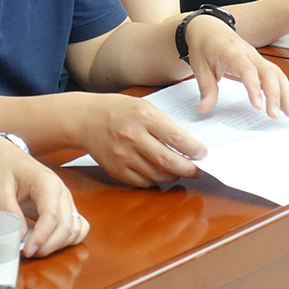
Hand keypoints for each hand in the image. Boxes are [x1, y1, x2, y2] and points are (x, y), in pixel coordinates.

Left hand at [0, 137, 88, 257]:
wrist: (2, 156)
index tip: (27, 251)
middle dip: (50, 245)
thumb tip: (21, 236)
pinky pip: (78, 225)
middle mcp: (61, 191)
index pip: (52, 215)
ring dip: (60, 244)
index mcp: (47, 183)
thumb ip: (10, 211)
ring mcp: (64, 199)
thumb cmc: (0, 168)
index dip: (42, 237)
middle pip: (67, 225)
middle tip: (29, 253)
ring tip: (37, 249)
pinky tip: (52, 243)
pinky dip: (69, 238)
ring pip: (75, 228)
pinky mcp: (63, 206)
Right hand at [72, 93, 204, 187]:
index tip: (203, 154)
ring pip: (157, 175)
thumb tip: (188, 144)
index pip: (176, 138)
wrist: (86, 120)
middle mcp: (133, 138)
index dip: (194, 150)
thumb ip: (164, 124)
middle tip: (198, 170)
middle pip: (168, 161)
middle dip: (188, 169)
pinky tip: (160, 173)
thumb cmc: (118, 110)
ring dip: (173, 176)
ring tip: (180, 171)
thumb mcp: (144, 106)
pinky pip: (142, 182)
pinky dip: (155, 180)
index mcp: (143, 117)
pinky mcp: (116, 170)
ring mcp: (123, 156)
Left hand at [185, 15, 288, 118]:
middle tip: (275, 115)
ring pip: (277, 73)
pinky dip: (284, 88)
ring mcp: (257, 56)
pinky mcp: (260, 61)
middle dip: (275, 94)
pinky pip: (276, 74)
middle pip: (268, 72)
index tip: (258, 106)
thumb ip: (206, 88)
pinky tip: (287, 104)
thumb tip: (204, 109)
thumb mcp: (199, 67)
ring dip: (285, 92)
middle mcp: (249, 53)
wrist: (209, 28)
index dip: (254, 87)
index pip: (248, 70)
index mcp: (232, 52)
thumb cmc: (204, 46)